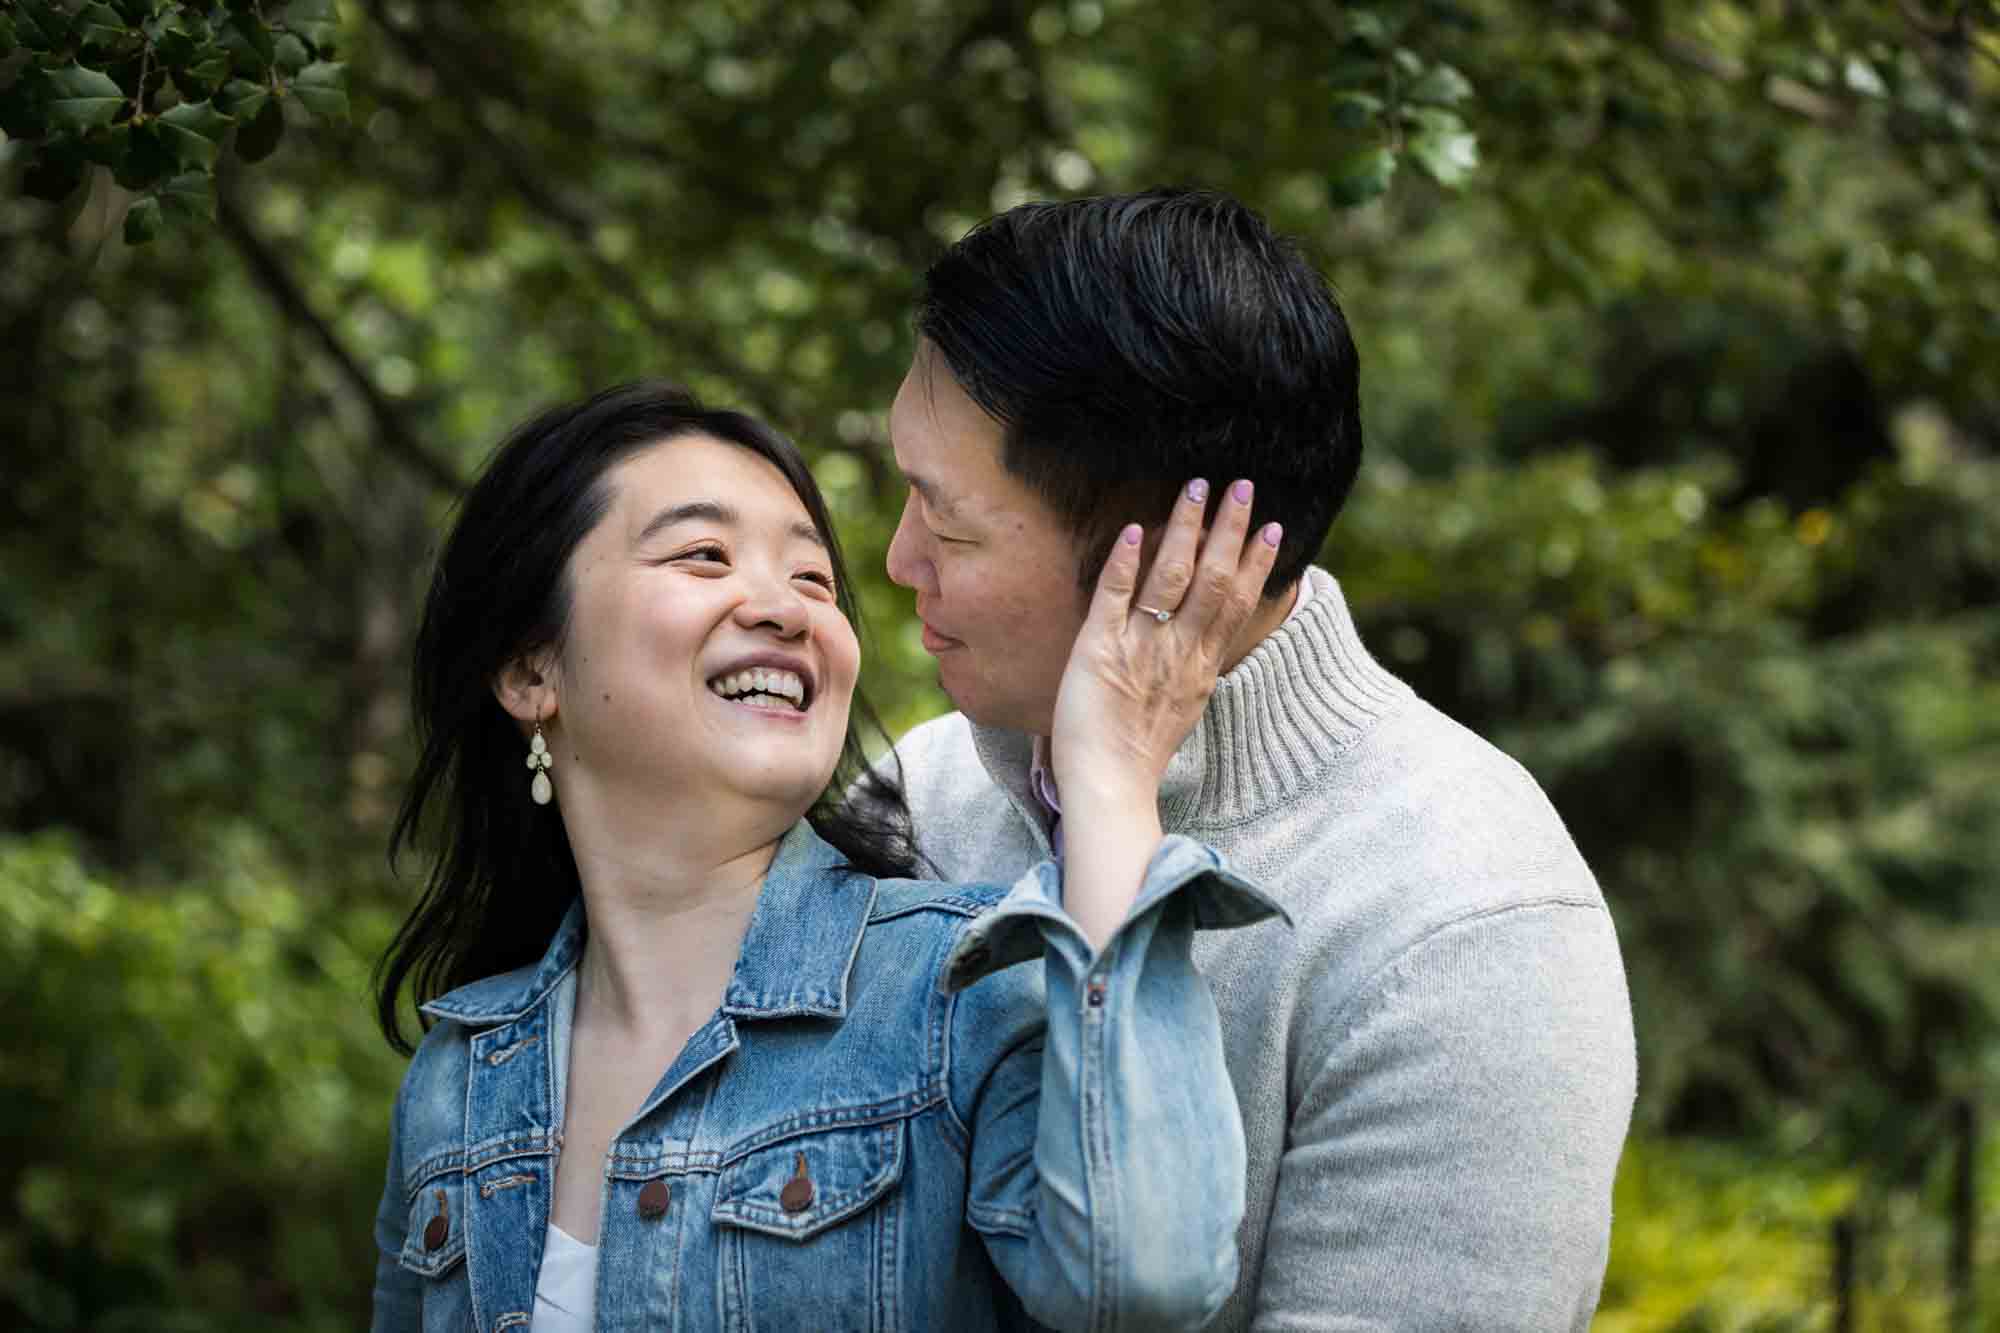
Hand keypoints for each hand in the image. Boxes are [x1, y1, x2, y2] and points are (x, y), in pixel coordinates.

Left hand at [1050, 477, 1281, 813]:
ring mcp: (1140, 647)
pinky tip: (1137, 529)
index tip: (1274, 528)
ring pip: (1171, 577)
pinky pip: (1114, 596)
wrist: (1109, 788)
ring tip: (1198, 488)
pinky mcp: (1098, 649)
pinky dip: (1126, 562)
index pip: (1237, 602)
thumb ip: (1194, 666)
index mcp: (1201, 665)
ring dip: (1185, 528)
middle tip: (1244, 485)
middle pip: (1213, 579)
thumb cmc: (1138, 753)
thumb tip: (1206, 639)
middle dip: (1230, 530)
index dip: (1256, 563)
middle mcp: (1178, 650)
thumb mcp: (1183, 705)